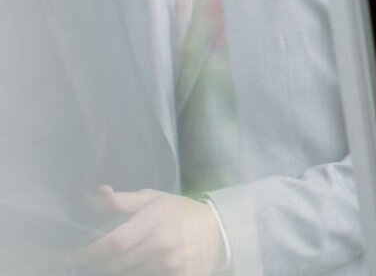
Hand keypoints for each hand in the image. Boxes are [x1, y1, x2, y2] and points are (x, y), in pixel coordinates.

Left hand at [76, 186, 223, 274]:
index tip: (75, 252)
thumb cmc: (179, 213)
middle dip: (99, 261)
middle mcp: (161, 245)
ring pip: (126, 274)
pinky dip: (134, 272)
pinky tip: (139, 263)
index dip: (91, 250)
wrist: (215, 233)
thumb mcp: (154, 199)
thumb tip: (99, 193)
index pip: (115, 242)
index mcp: (155, 220)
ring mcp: (169, 265)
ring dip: (117, 268)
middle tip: (95, 254)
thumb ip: (124, 201)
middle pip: (115, 263)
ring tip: (122, 256)